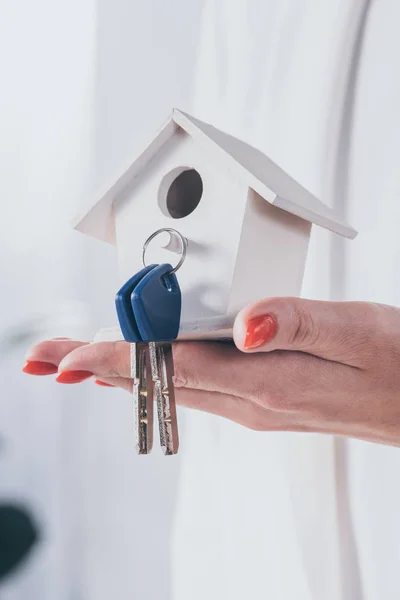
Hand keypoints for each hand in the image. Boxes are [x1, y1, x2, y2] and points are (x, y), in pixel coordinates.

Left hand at [23, 299, 399, 445]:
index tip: (62, 360)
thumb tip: (243, 324)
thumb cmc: (396, 364)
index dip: (114, 359)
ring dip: (120, 369)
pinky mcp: (263, 396)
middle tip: (42, 359)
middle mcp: (251, 400)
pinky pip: (194, 384)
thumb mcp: (355, 332)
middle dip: (96, 366)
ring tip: (74, 360)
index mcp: (265, 381)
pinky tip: (142, 365)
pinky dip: (157, 370)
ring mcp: (254, 403)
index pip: (172, 367)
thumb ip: (297, 324)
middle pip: (156, 380)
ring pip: (170, 384)